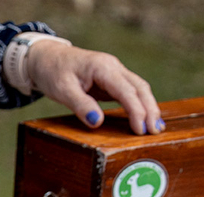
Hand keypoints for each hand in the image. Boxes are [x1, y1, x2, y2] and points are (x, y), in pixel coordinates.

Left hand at [27, 41, 162, 135]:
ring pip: (138, 88)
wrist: (47, 57)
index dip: (136, 110)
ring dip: (148, 107)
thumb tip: (97, 122)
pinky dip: (139, 105)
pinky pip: (130, 92)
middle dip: (150, 109)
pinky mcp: (111, 81)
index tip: (141, 129)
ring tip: (155, 128)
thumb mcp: (62, 89)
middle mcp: (113, 67)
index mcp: (102, 67)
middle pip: (140, 88)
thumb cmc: (53, 71)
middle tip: (155, 131)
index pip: (126, 90)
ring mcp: (114, 73)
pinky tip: (144, 118)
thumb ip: (80, 104)